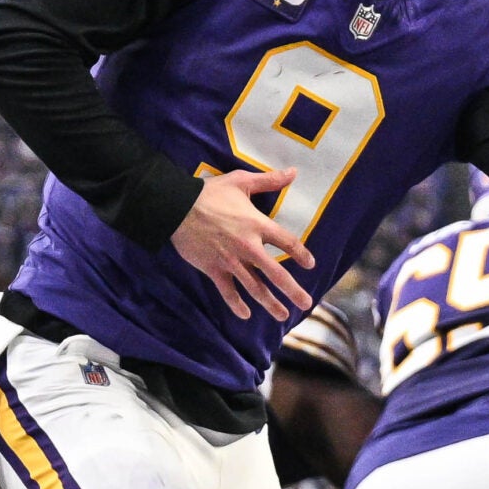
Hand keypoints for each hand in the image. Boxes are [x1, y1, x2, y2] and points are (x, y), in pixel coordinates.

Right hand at [171, 168, 314, 321]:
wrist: (177, 207)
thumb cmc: (210, 193)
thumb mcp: (241, 181)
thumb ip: (269, 180)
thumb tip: (293, 172)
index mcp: (258, 225)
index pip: (288, 243)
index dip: (301, 254)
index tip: (311, 265)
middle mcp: (248, 247)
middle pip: (276, 273)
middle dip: (293, 291)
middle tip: (306, 304)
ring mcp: (231, 261)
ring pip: (255, 287)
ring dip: (270, 304)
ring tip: (283, 316)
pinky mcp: (214, 269)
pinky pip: (228, 291)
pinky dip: (236, 304)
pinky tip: (246, 315)